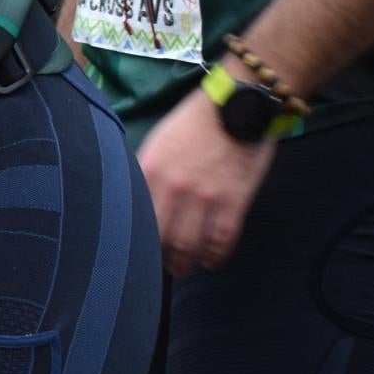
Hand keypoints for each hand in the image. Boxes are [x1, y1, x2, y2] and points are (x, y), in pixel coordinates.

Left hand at [138, 83, 275, 278]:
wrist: (240, 104)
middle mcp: (173, 187)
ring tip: (184, 268)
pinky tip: (211, 261)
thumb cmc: (196, 121)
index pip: (135, 215)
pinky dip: (215, 255)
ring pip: (189, 245)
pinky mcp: (234, 201)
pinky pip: (221, 239)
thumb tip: (135, 197)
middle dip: (159, 258)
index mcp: (150, 169)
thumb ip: (148, 170)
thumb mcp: (160, 140)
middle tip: (161, 266)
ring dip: (185, 263)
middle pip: (160, 237)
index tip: (134, 250)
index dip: (134, 238)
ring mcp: (205, 196)